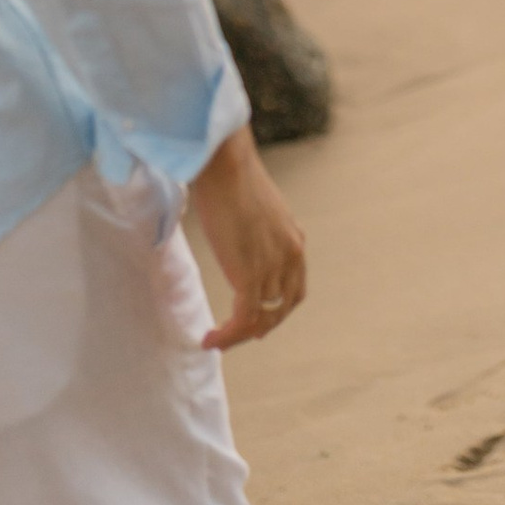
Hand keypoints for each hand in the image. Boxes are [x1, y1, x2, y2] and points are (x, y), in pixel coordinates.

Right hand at [191, 127, 307, 349]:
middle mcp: (290, 255)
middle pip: (281, 308)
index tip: (257, 320)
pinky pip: (244, 318)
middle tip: (236, 336)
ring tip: (215, 340)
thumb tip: (235, 230)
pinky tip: (209, 339)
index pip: (294, 288)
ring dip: (238, 334)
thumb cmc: (230, 175)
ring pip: (261, 317)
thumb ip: (254, 228)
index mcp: (294, 239)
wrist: (225, 164)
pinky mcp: (250, 274)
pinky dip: (228, 336)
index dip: (277, 310)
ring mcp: (272, 267)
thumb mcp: (254, 208)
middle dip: (260, 326)